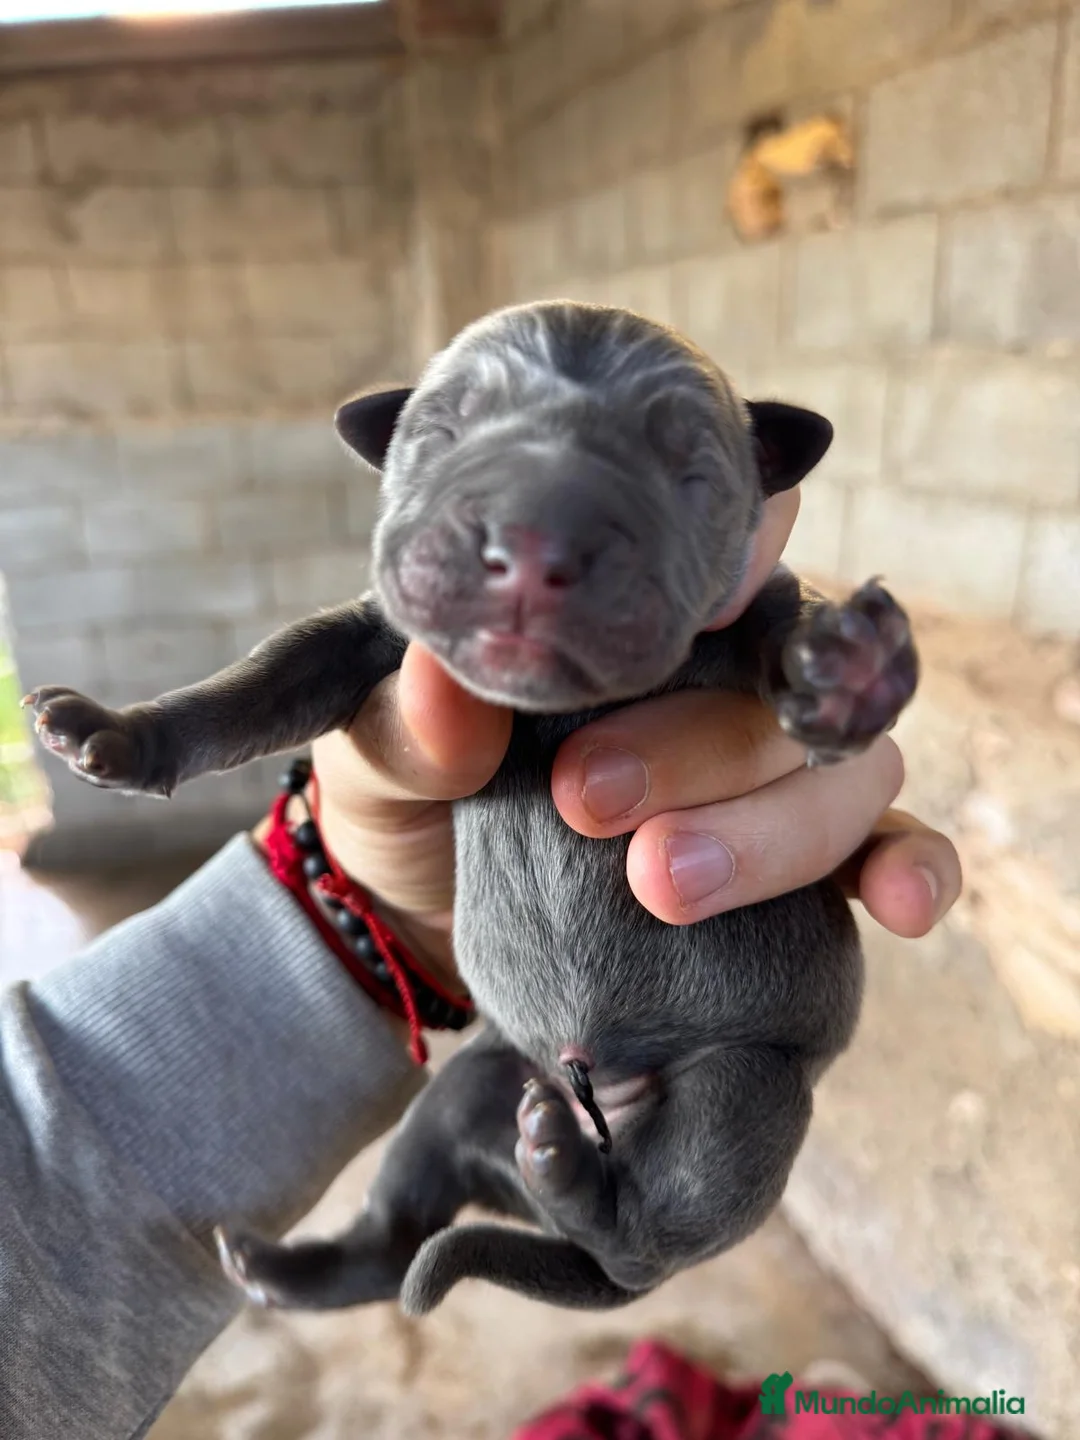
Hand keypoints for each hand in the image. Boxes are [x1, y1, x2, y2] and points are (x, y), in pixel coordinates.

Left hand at [300, 490, 959, 987]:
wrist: (416, 913)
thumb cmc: (408, 790)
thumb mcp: (372, 755)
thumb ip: (403, 722)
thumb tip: (443, 688)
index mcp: (639, 598)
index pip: (737, 520)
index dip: (744, 540)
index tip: (696, 601)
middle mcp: (728, 663)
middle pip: (795, 657)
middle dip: (702, 735)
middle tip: (587, 796)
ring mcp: (772, 761)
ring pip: (849, 759)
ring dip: (771, 824)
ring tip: (660, 883)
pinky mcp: (801, 861)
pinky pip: (892, 847)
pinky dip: (911, 868)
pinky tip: (895, 903)